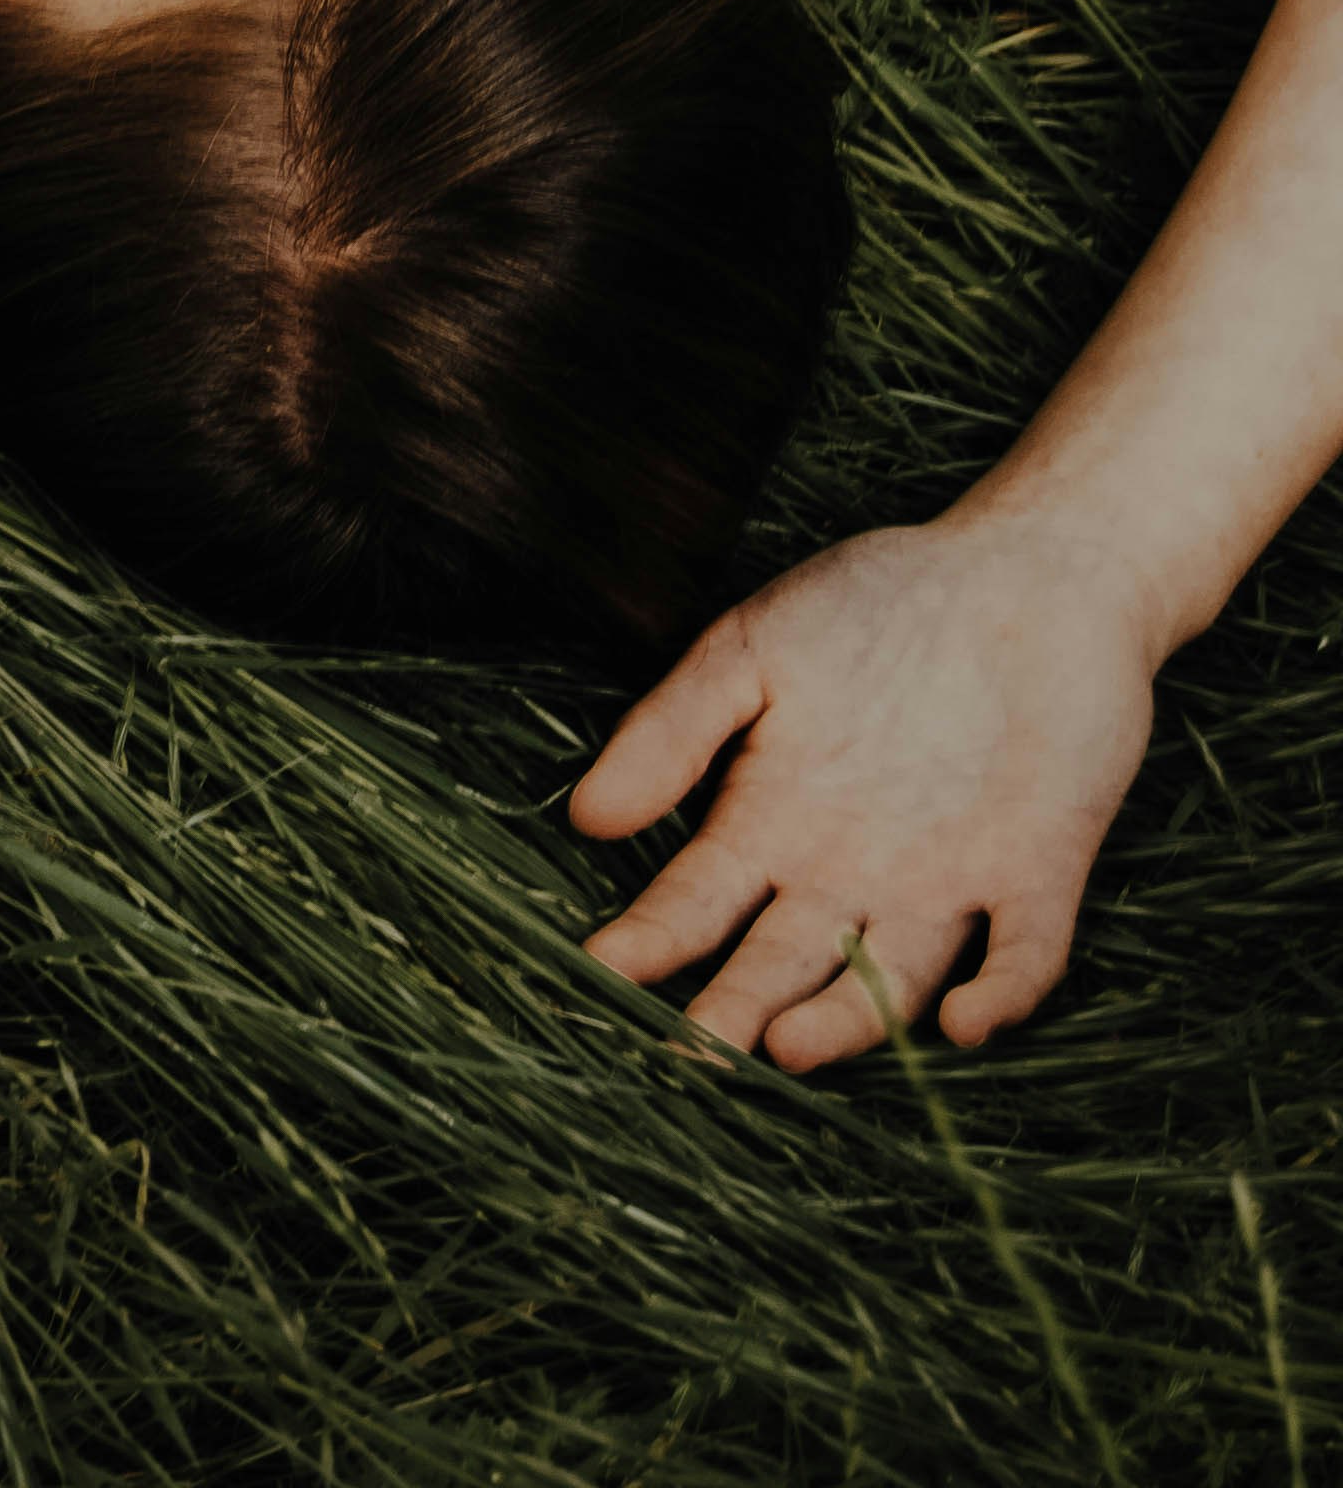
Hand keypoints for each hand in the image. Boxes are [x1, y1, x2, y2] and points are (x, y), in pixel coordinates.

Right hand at [569, 518, 1159, 1069]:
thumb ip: (674, 730)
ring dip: (845, 1020)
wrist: (1029, 573)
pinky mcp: (1038, 872)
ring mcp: (946, 879)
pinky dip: (998, 994)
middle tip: (692, 1055)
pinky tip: (960, 1023)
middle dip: (733, 1012)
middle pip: (781, 963)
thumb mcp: (752, 647)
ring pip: (887, 978)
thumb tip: (589, 815)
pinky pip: (1022, 954)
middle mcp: (850, 869)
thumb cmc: (878, 601)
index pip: (697, 901)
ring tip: (791, 1044)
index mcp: (773, 817)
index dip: (651, 939)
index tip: (601, 970)